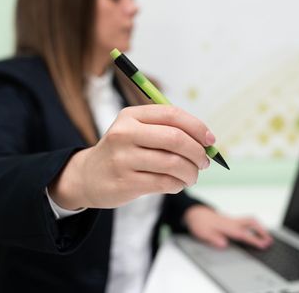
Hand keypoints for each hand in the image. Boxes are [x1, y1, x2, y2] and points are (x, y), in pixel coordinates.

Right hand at [49, 105, 213, 209]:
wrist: (88, 176)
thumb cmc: (124, 151)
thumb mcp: (138, 131)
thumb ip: (169, 131)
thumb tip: (208, 142)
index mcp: (131, 116)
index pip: (172, 115)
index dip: (197, 127)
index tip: (210, 141)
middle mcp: (125, 134)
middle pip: (176, 139)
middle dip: (198, 152)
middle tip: (204, 162)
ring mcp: (123, 159)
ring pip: (173, 163)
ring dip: (191, 172)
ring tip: (192, 176)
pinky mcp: (125, 183)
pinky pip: (165, 183)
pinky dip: (178, 184)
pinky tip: (177, 184)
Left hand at [184, 205, 272, 248]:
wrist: (195, 213)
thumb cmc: (199, 223)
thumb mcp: (203, 234)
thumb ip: (214, 239)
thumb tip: (224, 244)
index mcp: (226, 227)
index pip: (243, 234)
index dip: (254, 239)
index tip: (264, 244)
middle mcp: (232, 222)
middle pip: (251, 222)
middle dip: (262, 231)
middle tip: (270, 240)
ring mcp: (233, 220)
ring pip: (250, 220)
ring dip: (260, 227)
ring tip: (267, 237)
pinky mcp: (232, 220)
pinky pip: (247, 221)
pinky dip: (254, 226)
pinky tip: (256, 232)